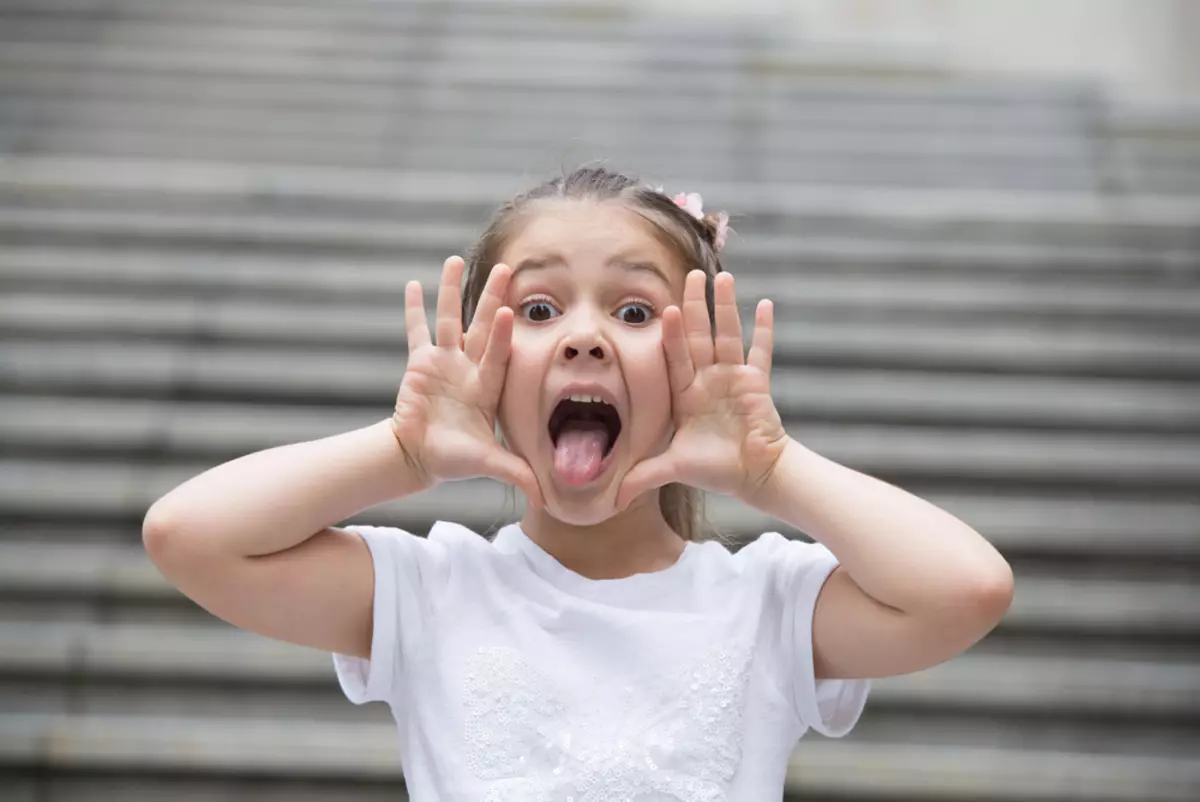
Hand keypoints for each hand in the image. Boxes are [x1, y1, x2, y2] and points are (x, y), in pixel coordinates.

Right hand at [391, 256, 542, 506]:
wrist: (420, 458)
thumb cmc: (455, 459)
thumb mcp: (489, 464)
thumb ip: (516, 474)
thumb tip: (546, 499)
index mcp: (488, 386)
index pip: (498, 353)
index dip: (502, 333)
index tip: (512, 309)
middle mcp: (469, 367)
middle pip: (481, 325)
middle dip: (493, 297)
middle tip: (508, 266)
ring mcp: (443, 362)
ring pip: (448, 319)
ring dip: (451, 291)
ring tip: (455, 260)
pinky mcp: (419, 364)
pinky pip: (416, 331)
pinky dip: (413, 309)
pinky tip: (412, 283)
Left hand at [616, 270, 788, 510]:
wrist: (754, 476)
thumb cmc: (715, 470)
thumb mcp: (672, 468)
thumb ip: (642, 477)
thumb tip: (610, 500)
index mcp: (685, 394)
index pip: (676, 356)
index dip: (672, 334)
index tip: (667, 309)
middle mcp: (708, 380)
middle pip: (700, 335)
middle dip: (696, 305)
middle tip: (692, 273)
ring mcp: (734, 378)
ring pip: (729, 335)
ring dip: (727, 307)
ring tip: (725, 277)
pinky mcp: (757, 384)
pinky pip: (761, 352)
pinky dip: (763, 330)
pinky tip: (764, 304)